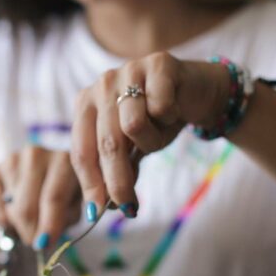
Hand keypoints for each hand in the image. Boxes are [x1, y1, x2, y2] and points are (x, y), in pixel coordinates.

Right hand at [0, 146, 81, 249]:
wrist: (31, 194)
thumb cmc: (58, 204)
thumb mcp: (70, 211)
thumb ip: (64, 219)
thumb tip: (46, 238)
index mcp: (67, 161)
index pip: (55, 197)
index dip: (50, 223)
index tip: (45, 243)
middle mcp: (39, 153)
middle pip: (30, 204)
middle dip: (31, 230)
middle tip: (34, 243)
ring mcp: (14, 158)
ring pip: (13, 206)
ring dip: (19, 223)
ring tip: (28, 223)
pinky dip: (1, 215)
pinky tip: (11, 212)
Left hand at [71, 52, 228, 216]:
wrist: (194, 91)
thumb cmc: (156, 122)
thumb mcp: (132, 150)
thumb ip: (116, 173)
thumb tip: (104, 208)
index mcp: (86, 106)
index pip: (81, 151)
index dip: (90, 184)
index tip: (96, 212)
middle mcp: (101, 85)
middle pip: (106, 144)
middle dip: (117, 181)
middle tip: (128, 206)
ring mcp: (127, 70)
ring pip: (134, 126)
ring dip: (152, 141)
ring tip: (160, 131)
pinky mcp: (157, 63)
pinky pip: (162, 107)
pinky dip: (171, 117)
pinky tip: (174, 110)